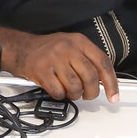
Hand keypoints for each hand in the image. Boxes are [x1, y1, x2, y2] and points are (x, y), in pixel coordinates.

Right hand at [1, 32, 119, 102]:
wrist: (22, 48)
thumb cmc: (49, 50)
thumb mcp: (72, 46)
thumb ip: (89, 60)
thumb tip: (105, 81)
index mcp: (79, 41)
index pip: (103, 62)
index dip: (111, 82)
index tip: (113, 96)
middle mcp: (68, 48)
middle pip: (90, 77)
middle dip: (92, 92)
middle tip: (88, 95)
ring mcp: (54, 59)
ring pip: (75, 87)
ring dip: (75, 95)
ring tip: (70, 90)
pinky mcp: (42, 71)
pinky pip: (58, 92)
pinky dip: (60, 95)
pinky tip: (57, 89)